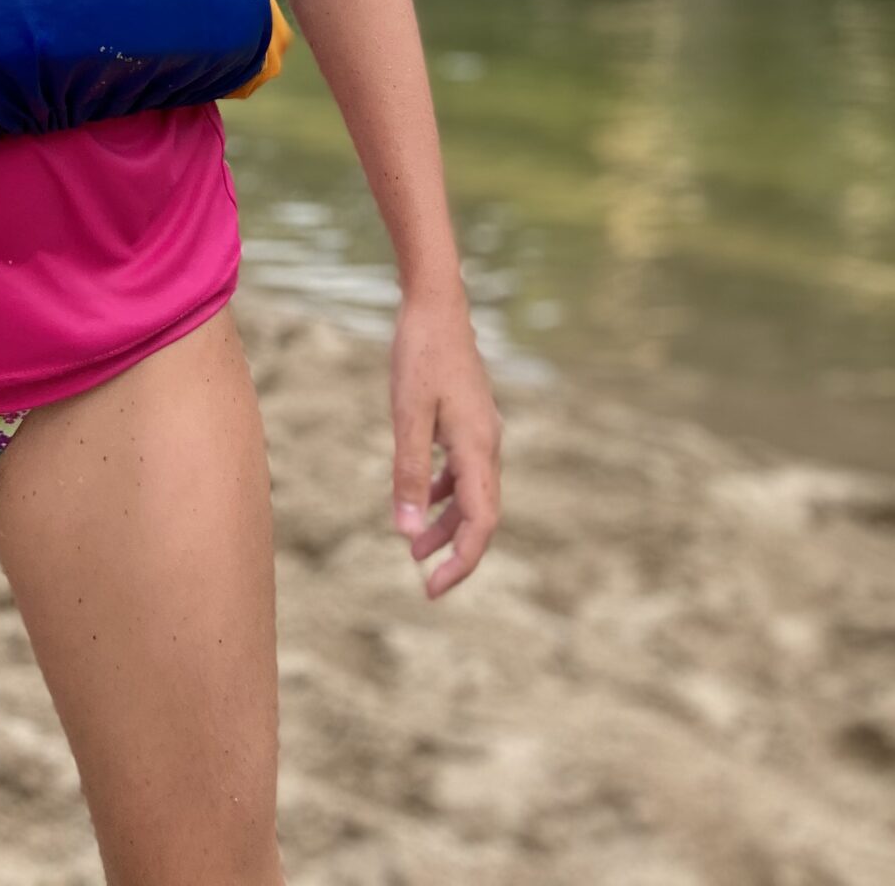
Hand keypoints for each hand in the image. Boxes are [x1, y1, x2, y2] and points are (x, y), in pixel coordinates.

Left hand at [388, 279, 501, 597]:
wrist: (436, 305)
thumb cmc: (420, 355)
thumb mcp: (407, 415)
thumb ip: (408, 471)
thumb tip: (406, 531)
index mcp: (479, 448)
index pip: (481, 523)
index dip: (462, 561)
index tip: (434, 588)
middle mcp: (488, 445)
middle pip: (480, 515)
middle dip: (454, 550)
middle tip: (425, 581)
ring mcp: (481, 432)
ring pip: (470, 494)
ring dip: (444, 522)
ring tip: (414, 547)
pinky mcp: (469, 421)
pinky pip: (462, 471)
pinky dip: (442, 492)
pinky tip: (418, 498)